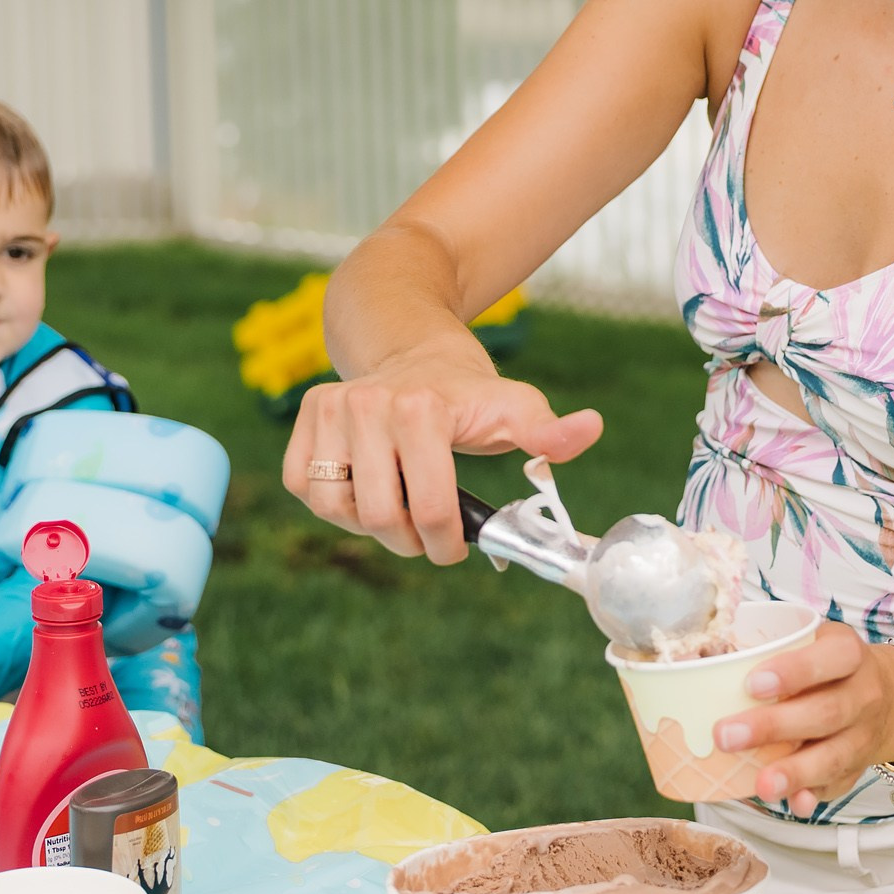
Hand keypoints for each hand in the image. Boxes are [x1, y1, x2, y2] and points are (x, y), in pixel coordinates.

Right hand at [284, 354, 601, 564]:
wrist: (413, 347)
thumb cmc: (467, 390)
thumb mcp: (514, 406)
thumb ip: (549, 431)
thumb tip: (590, 429)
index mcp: (421, 409)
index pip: (432, 508)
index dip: (447, 544)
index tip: (456, 546)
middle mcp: (367, 405)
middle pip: (380, 517)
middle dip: (409, 540)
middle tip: (427, 533)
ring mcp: (330, 410)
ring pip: (336, 507)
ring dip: (368, 524)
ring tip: (397, 509)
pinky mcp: (304, 422)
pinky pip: (303, 486)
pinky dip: (333, 503)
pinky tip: (364, 488)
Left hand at [708, 625, 893, 817]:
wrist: (889, 696)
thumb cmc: (827, 666)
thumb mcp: (811, 643)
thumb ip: (769, 652)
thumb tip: (706, 665)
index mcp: (849, 654)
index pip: (832, 657)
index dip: (794, 671)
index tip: (751, 684)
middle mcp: (863, 695)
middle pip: (826, 712)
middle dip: (774, 726)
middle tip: (725, 735)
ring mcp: (863, 736)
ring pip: (834, 755)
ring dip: (795, 772)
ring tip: (761, 784)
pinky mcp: (857, 768)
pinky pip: (837, 785)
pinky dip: (814, 795)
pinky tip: (796, 804)